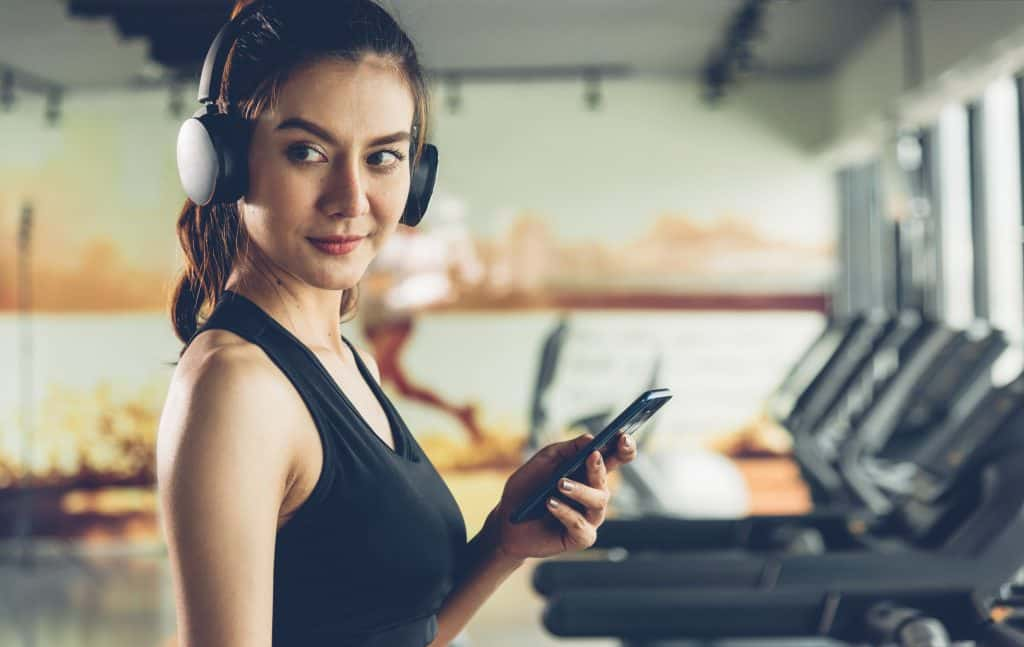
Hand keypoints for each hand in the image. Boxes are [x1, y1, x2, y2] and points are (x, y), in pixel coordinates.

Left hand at [486, 431, 637, 560]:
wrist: (507, 521)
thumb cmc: (528, 488)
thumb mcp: (545, 461)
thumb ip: (568, 449)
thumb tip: (591, 438)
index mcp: (589, 473)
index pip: (614, 458)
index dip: (623, 448)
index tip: (623, 436)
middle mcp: (594, 494)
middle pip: (606, 479)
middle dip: (601, 467)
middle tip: (592, 455)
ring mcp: (590, 517)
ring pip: (598, 501)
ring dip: (580, 490)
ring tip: (560, 483)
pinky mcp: (581, 537)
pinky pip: (581, 525)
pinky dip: (566, 512)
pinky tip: (551, 503)